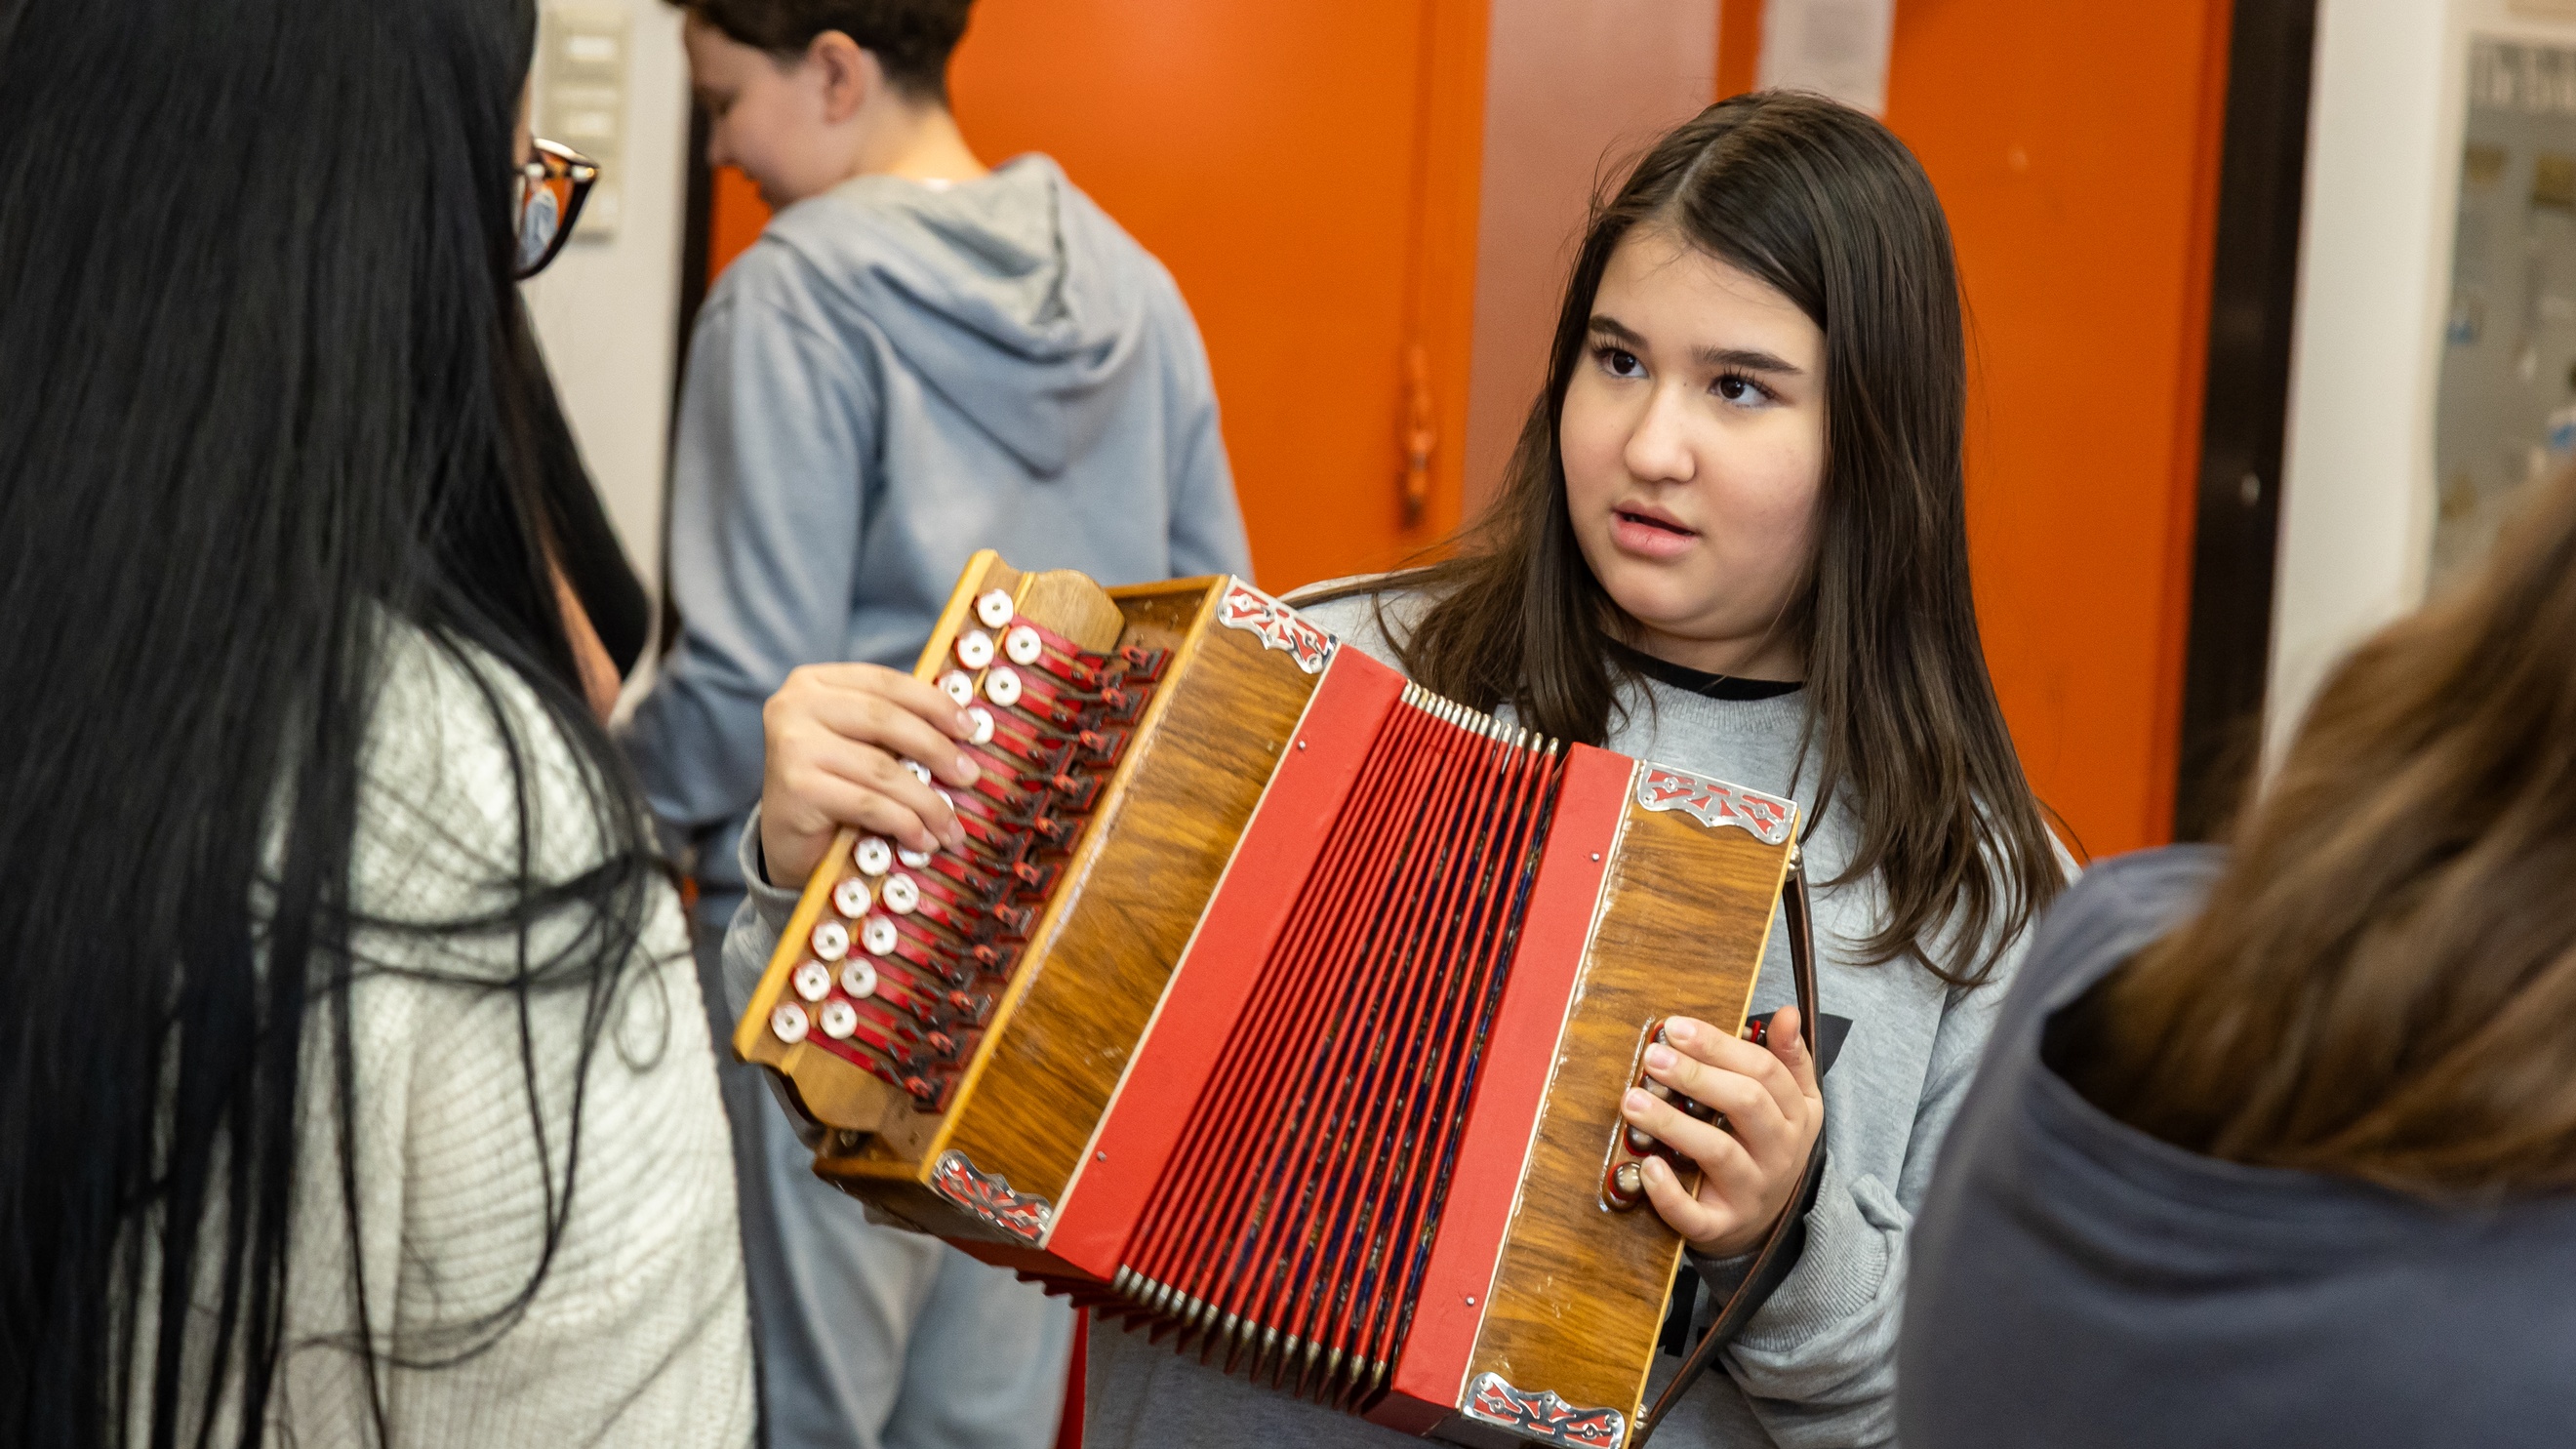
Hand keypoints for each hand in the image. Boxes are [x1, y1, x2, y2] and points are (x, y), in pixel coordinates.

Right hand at [757, 663, 980, 885]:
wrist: (785, 839)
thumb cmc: (833, 784)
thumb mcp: (861, 743)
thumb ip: (896, 726)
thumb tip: (965, 727)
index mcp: (814, 682)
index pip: (886, 683)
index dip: (934, 703)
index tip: (970, 728)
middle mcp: (795, 705)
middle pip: (885, 720)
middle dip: (937, 750)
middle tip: (970, 776)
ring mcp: (792, 745)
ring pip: (882, 769)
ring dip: (927, 801)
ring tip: (951, 825)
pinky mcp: (797, 787)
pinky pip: (869, 804)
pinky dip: (904, 823)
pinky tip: (923, 839)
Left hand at [1620, 1007, 1822, 1256]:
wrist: (1764, 1225)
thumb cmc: (1766, 1148)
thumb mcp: (1791, 1104)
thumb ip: (1788, 1058)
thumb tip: (1786, 1013)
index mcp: (1796, 1115)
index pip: (1764, 1071)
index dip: (1719, 1046)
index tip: (1676, 1027)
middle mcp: (1780, 1153)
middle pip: (1745, 1104)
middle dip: (1696, 1075)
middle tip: (1653, 1057)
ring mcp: (1752, 1192)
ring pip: (1718, 1153)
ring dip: (1672, 1124)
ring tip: (1633, 1100)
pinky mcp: (1722, 1227)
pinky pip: (1695, 1214)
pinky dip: (1669, 1193)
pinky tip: (1647, 1166)